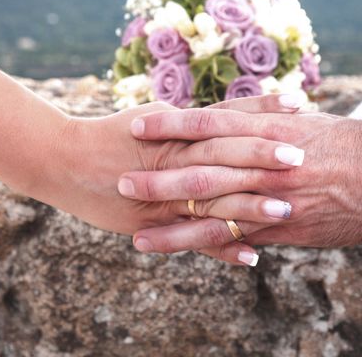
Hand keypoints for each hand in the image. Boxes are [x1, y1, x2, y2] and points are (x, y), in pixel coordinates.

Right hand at [31, 95, 305, 264]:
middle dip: (261, 154)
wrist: (61, 159)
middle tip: (300, 156)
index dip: (260, 109)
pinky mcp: (151, 221)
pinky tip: (251, 256)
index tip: (296, 105)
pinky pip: (191, 237)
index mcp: (174, 129)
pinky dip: (221, 248)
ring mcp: (162, 192)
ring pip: (211, 197)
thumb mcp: (151, 119)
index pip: (225, 115)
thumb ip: (189, 122)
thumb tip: (225, 115)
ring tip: (286, 208)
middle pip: (222, 152)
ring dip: (250, 205)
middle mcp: (171, 157)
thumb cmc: (109, 135)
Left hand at [120, 100, 361, 256]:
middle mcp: (262, 162)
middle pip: (200, 170)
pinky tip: (184, 256)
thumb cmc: (347, 142)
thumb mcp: (303, 122)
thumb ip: (267, 119)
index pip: (207, 122)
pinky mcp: (286, 227)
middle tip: (120, 184)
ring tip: (137, 237)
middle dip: (158, 180)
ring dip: (173, 225)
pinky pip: (242, 238)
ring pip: (213, 212)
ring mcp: (272, 196)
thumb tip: (239, 113)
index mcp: (266, 129)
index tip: (135, 123)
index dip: (169, 124)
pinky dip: (210, 247)